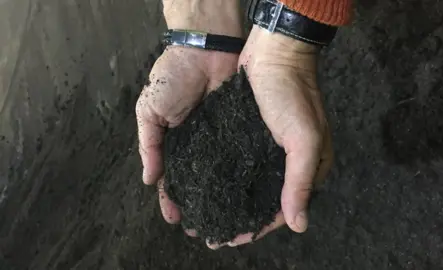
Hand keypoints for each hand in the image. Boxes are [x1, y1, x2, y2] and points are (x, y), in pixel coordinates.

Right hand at [136, 0, 241, 227]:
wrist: (205, 49)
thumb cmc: (172, 78)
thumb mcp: (149, 111)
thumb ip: (148, 145)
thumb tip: (149, 180)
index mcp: (175, 143)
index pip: (172, 178)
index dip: (172, 198)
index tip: (176, 219)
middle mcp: (198, 146)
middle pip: (198, 181)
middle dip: (199, 204)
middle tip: (204, 229)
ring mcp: (221, 140)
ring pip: (221, 175)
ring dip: (221, 197)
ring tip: (226, 220)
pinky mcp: (241, 131)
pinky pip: (241, 157)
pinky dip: (242, 176)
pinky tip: (245, 194)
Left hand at [224, 26, 333, 246]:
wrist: (274, 52)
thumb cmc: (292, 94)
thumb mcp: (303, 139)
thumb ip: (300, 182)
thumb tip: (299, 225)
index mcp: (309, 166)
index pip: (285, 208)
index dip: (260, 227)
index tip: (234, 239)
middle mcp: (288, 162)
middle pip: (264, 199)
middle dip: (241, 217)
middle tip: (214, 234)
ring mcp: (268, 148)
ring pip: (249, 183)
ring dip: (230, 200)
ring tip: (207, 215)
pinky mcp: (250, 135)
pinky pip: (239, 164)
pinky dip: (226, 179)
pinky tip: (210, 187)